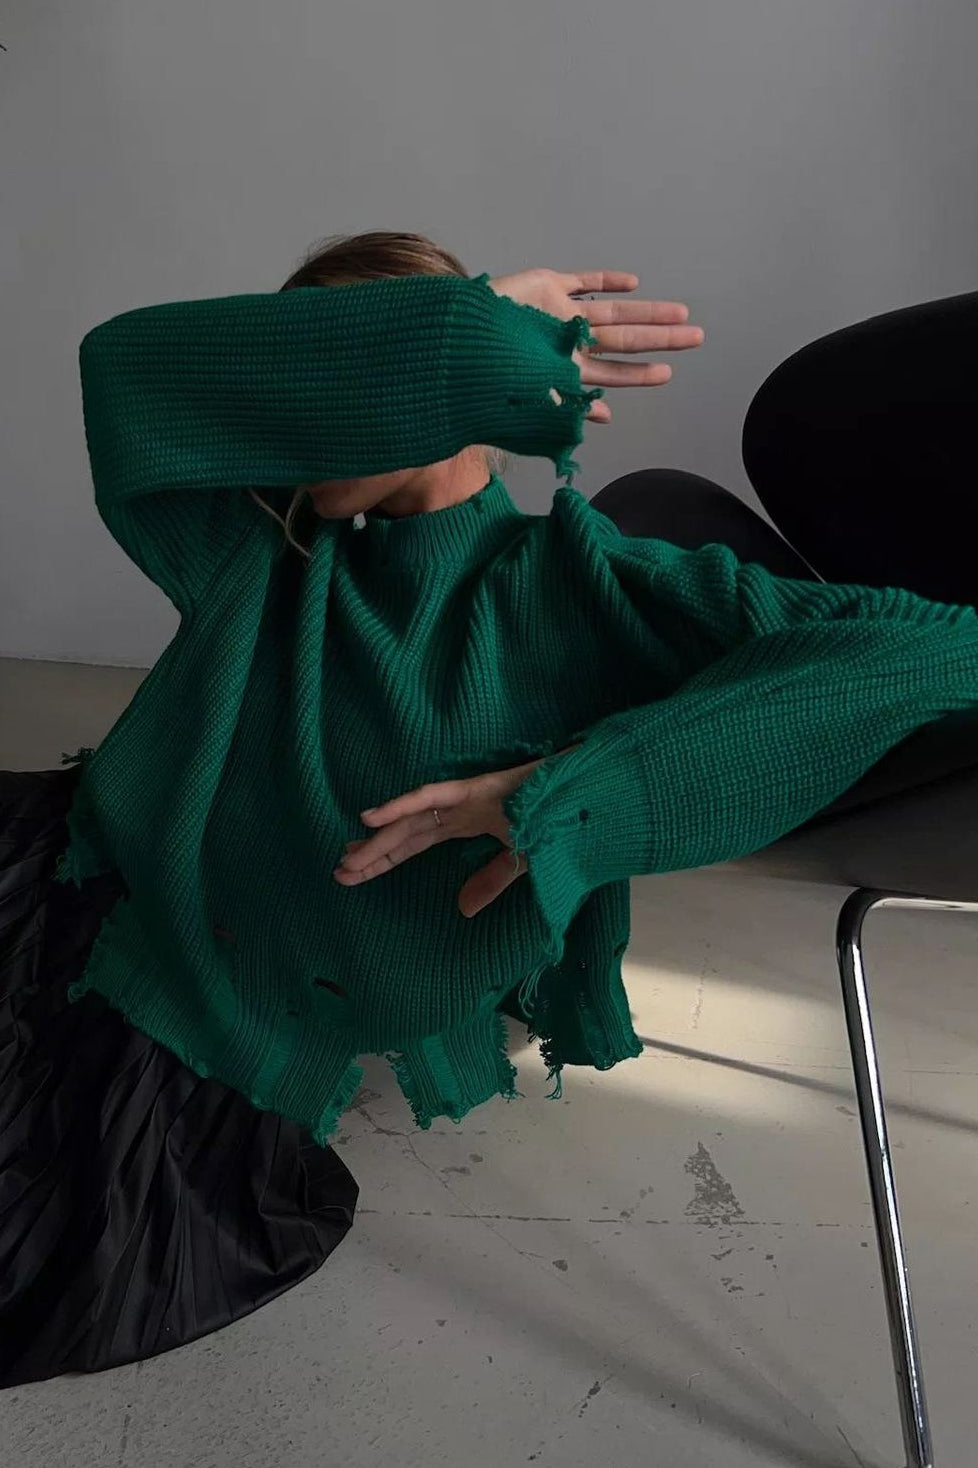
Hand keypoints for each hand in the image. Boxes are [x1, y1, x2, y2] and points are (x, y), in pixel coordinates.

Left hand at [332, 744, 581, 917]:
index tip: (355, 876)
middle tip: (339, 872)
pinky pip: (431, 797)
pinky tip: (372, 817)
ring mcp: (466, 795)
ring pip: (411, 819)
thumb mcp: (523, 862)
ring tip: (348, 857)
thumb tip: (463, 909)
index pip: (416, 843)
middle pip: (406, 833)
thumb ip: (493, 880)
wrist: (592, 798)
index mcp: (468, 822)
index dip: (384, 858)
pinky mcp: (476, 787)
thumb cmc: (562, 824)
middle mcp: (460, 808)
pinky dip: (401, 805)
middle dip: (373, 852)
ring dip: (378, 838)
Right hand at [486, 267, 704, 423]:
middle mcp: (567, 342)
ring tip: (681, 313)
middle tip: (696, 337)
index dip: (640, 373)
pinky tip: (634, 284)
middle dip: (660, 340)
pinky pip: (583, 282)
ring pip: (613, 311)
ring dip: (647, 313)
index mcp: (563, 370)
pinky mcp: (545, 285)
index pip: (612, 373)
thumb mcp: (531, 399)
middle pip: (624, 340)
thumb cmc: (489, 374)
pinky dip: (607, 282)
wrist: (458, 339)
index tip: (668, 374)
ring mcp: (558, 312)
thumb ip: (568, 405)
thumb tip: (606, 414)